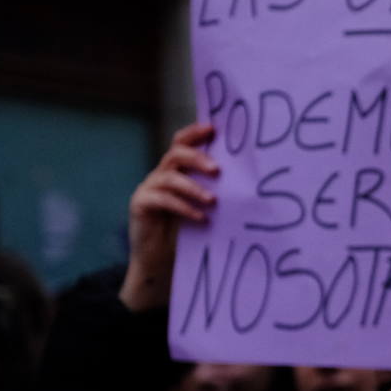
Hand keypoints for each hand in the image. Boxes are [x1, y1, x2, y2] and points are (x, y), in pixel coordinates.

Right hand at [120, 122, 217, 310]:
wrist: (162, 261)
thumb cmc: (190, 232)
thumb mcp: (205, 208)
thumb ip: (217, 192)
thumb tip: (250, 182)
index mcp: (177, 170)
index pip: (182, 142)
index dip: (195, 133)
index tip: (213, 129)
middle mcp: (161, 174)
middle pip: (176, 153)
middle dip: (197, 158)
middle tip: (217, 170)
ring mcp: (149, 188)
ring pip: (169, 176)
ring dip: (193, 187)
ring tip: (213, 201)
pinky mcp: (140, 204)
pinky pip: (162, 199)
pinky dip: (183, 207)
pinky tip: (200, 217)